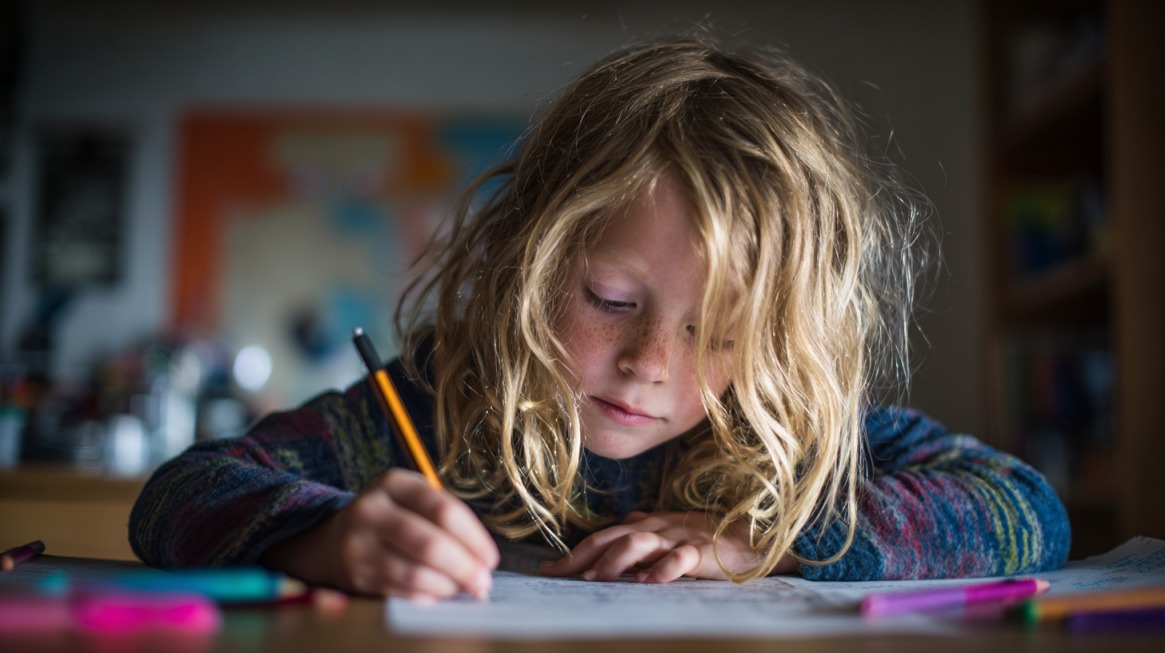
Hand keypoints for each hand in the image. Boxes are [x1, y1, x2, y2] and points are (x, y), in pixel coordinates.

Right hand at [263, 468, 498, 600]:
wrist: (336, 538)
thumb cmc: (392, 517)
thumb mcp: (412, 499)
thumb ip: (446, 517)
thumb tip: (481, 558)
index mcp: (393, 483)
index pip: (444, 510)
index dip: (473, 538)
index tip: (490, 558)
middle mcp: (370, 510)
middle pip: (429, 544)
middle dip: (464, 567)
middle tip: (483, 582)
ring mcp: (357, 545)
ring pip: (414, 573)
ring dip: (447, 586)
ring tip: (463, 588)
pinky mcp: (354, 575)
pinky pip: (400, 592)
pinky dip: (426, 596)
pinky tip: (439, 594)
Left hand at [539, 511, 782, 582]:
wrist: (754, 539)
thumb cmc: (709, 537)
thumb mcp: (672, 532)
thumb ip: (646, 532)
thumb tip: (620, 531)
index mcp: (647, 524)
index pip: (603, 536)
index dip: (574, 552)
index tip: (548, 569)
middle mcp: (657, 527)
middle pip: (611, 537)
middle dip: (581, 556)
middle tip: (558, 574)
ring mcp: (678, 538)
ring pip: (638, 542)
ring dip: (613, 561)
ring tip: (595, 579)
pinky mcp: (702, 552)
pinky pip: (679, 559)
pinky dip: (662, 570)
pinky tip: (647, 582)